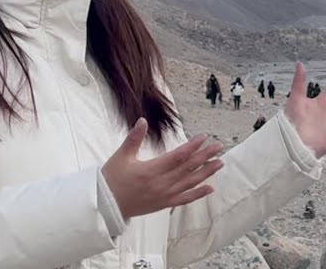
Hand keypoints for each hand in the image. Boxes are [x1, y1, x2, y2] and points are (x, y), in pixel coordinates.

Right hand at [102, 118, 224, 218]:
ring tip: (220, 163)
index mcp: (151, 170)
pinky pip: (184, 199)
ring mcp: (164, 196)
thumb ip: (134, 138)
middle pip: (188, 168)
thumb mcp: (121, 156)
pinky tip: (210, 188)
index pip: (178, 156)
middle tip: (219, 146)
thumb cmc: (112, 179)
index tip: (204, 137)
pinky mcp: (163, 205)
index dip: (193, 146)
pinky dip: (198, 194)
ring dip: (206, 172)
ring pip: (190, 182)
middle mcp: (161, 184)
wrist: (105, 206)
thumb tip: (142, 120)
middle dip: (205, 156)